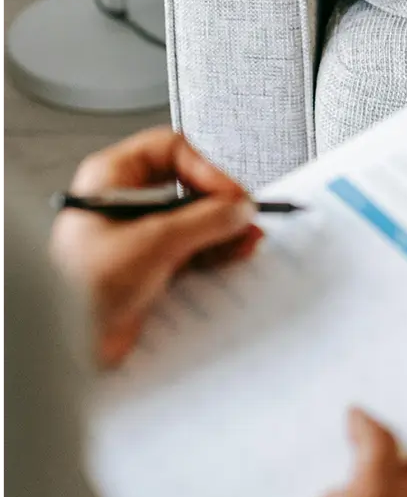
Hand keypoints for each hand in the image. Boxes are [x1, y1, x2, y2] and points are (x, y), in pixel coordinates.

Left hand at [49, 128, 261, 366]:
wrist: (67, 344)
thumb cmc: (80, 287)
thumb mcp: (153, 242)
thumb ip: (204, 221)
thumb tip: (238, 208)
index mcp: (112, 179)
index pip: (171, 152)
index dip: (206, 169)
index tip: (231, 194)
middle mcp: (127, 202)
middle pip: (188, 186)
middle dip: (222, 203)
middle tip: (245, 216)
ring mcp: (141, 235)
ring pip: (195, 220)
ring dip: (224, 228)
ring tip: (248, 237)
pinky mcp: (151, 265)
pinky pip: (193, 249)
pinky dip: (216, 251)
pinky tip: (235, 254)